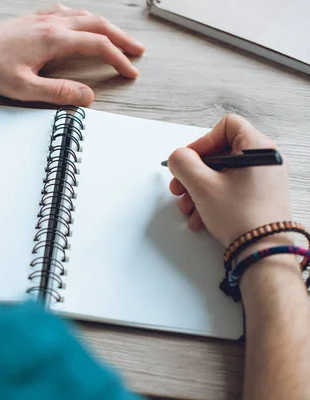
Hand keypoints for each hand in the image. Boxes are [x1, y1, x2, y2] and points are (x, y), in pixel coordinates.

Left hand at [0, 4, 144, 105]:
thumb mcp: (25, 89)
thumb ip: (58, 93)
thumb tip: (87, 97)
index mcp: (54, 40)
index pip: (98, 46)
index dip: (118, 59)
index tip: (130, 72)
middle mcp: (53, 24)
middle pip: (98, 25)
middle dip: (121, 38)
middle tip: (137, 51)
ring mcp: (44, 18)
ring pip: (85, 15)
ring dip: (105, 27)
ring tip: (118, 38)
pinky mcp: (35, 18)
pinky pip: (68, 11)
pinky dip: (84, 17)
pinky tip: (83, 23)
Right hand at [167, 115, 290, 247]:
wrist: (263, 251)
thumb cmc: (240, 216)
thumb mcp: (202, 185)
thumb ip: (183, 163)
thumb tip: (178, 157)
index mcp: (258, 148)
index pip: (227, 126)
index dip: (202, 142)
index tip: (188, 161)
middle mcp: (266, 160)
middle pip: (220, 152)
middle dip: (194, 172)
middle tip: (179, 187)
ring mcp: (265, 179)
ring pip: (222, 174)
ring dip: (198, 189)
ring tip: (187, 208)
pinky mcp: (262, 196)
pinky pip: (231, 189)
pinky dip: (212, 199)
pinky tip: (199, 218)